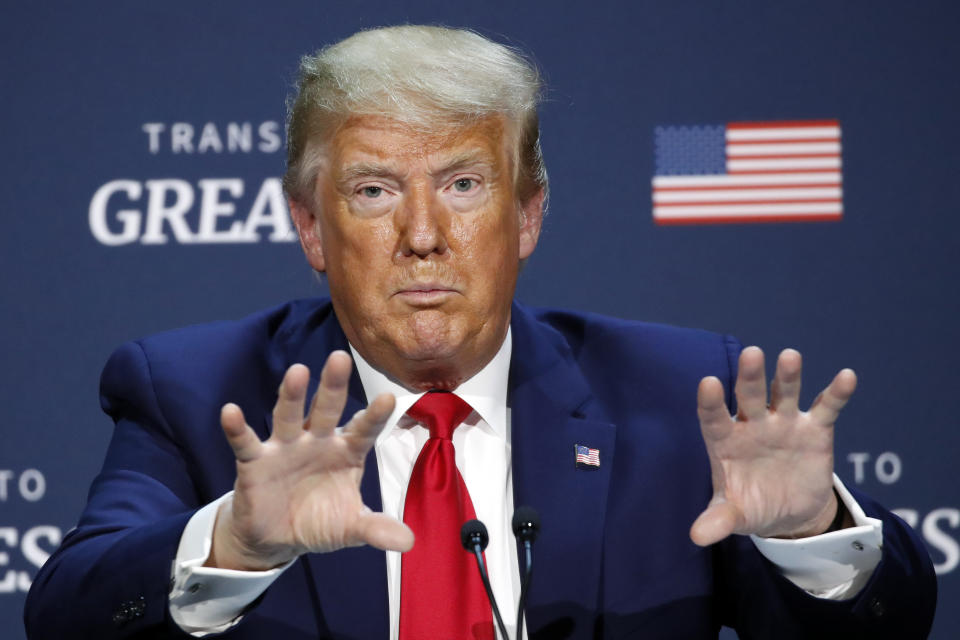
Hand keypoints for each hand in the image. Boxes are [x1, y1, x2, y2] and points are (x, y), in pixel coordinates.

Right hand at [208, 351, 413, 570]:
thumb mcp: (350, 527)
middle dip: (332, 386)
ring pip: (289, 417)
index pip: (363, 430)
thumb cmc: (319, 520)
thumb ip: (376, 528)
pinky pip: (245, 442)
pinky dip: (237, 428)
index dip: (375, 416)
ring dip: (292, 396)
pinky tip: (230, 412)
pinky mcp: (255, 462)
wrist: (277, 537)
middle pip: (326, 410)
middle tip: (340, 358)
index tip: (389, 399)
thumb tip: (410, 541)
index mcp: (346, 452)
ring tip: (297, 371)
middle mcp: (317, 441)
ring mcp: (285, 448)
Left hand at [689, 347, 856, 545]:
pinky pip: (825, 407)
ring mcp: (783, 423)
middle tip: (751, 354)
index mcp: (726, 441)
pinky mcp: (815, 430)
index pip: (714, 417)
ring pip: (784, 393)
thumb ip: (717, 520)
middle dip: (750, 377)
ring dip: (788, 376)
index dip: (711, 402)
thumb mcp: (734, 516)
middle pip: (748, 396)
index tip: (707, 383)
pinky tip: (847, 377)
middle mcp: (753, 425)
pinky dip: (836, 393)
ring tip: (790, 357)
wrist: (789, 513)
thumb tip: (696, 536)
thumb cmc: (751, 506)